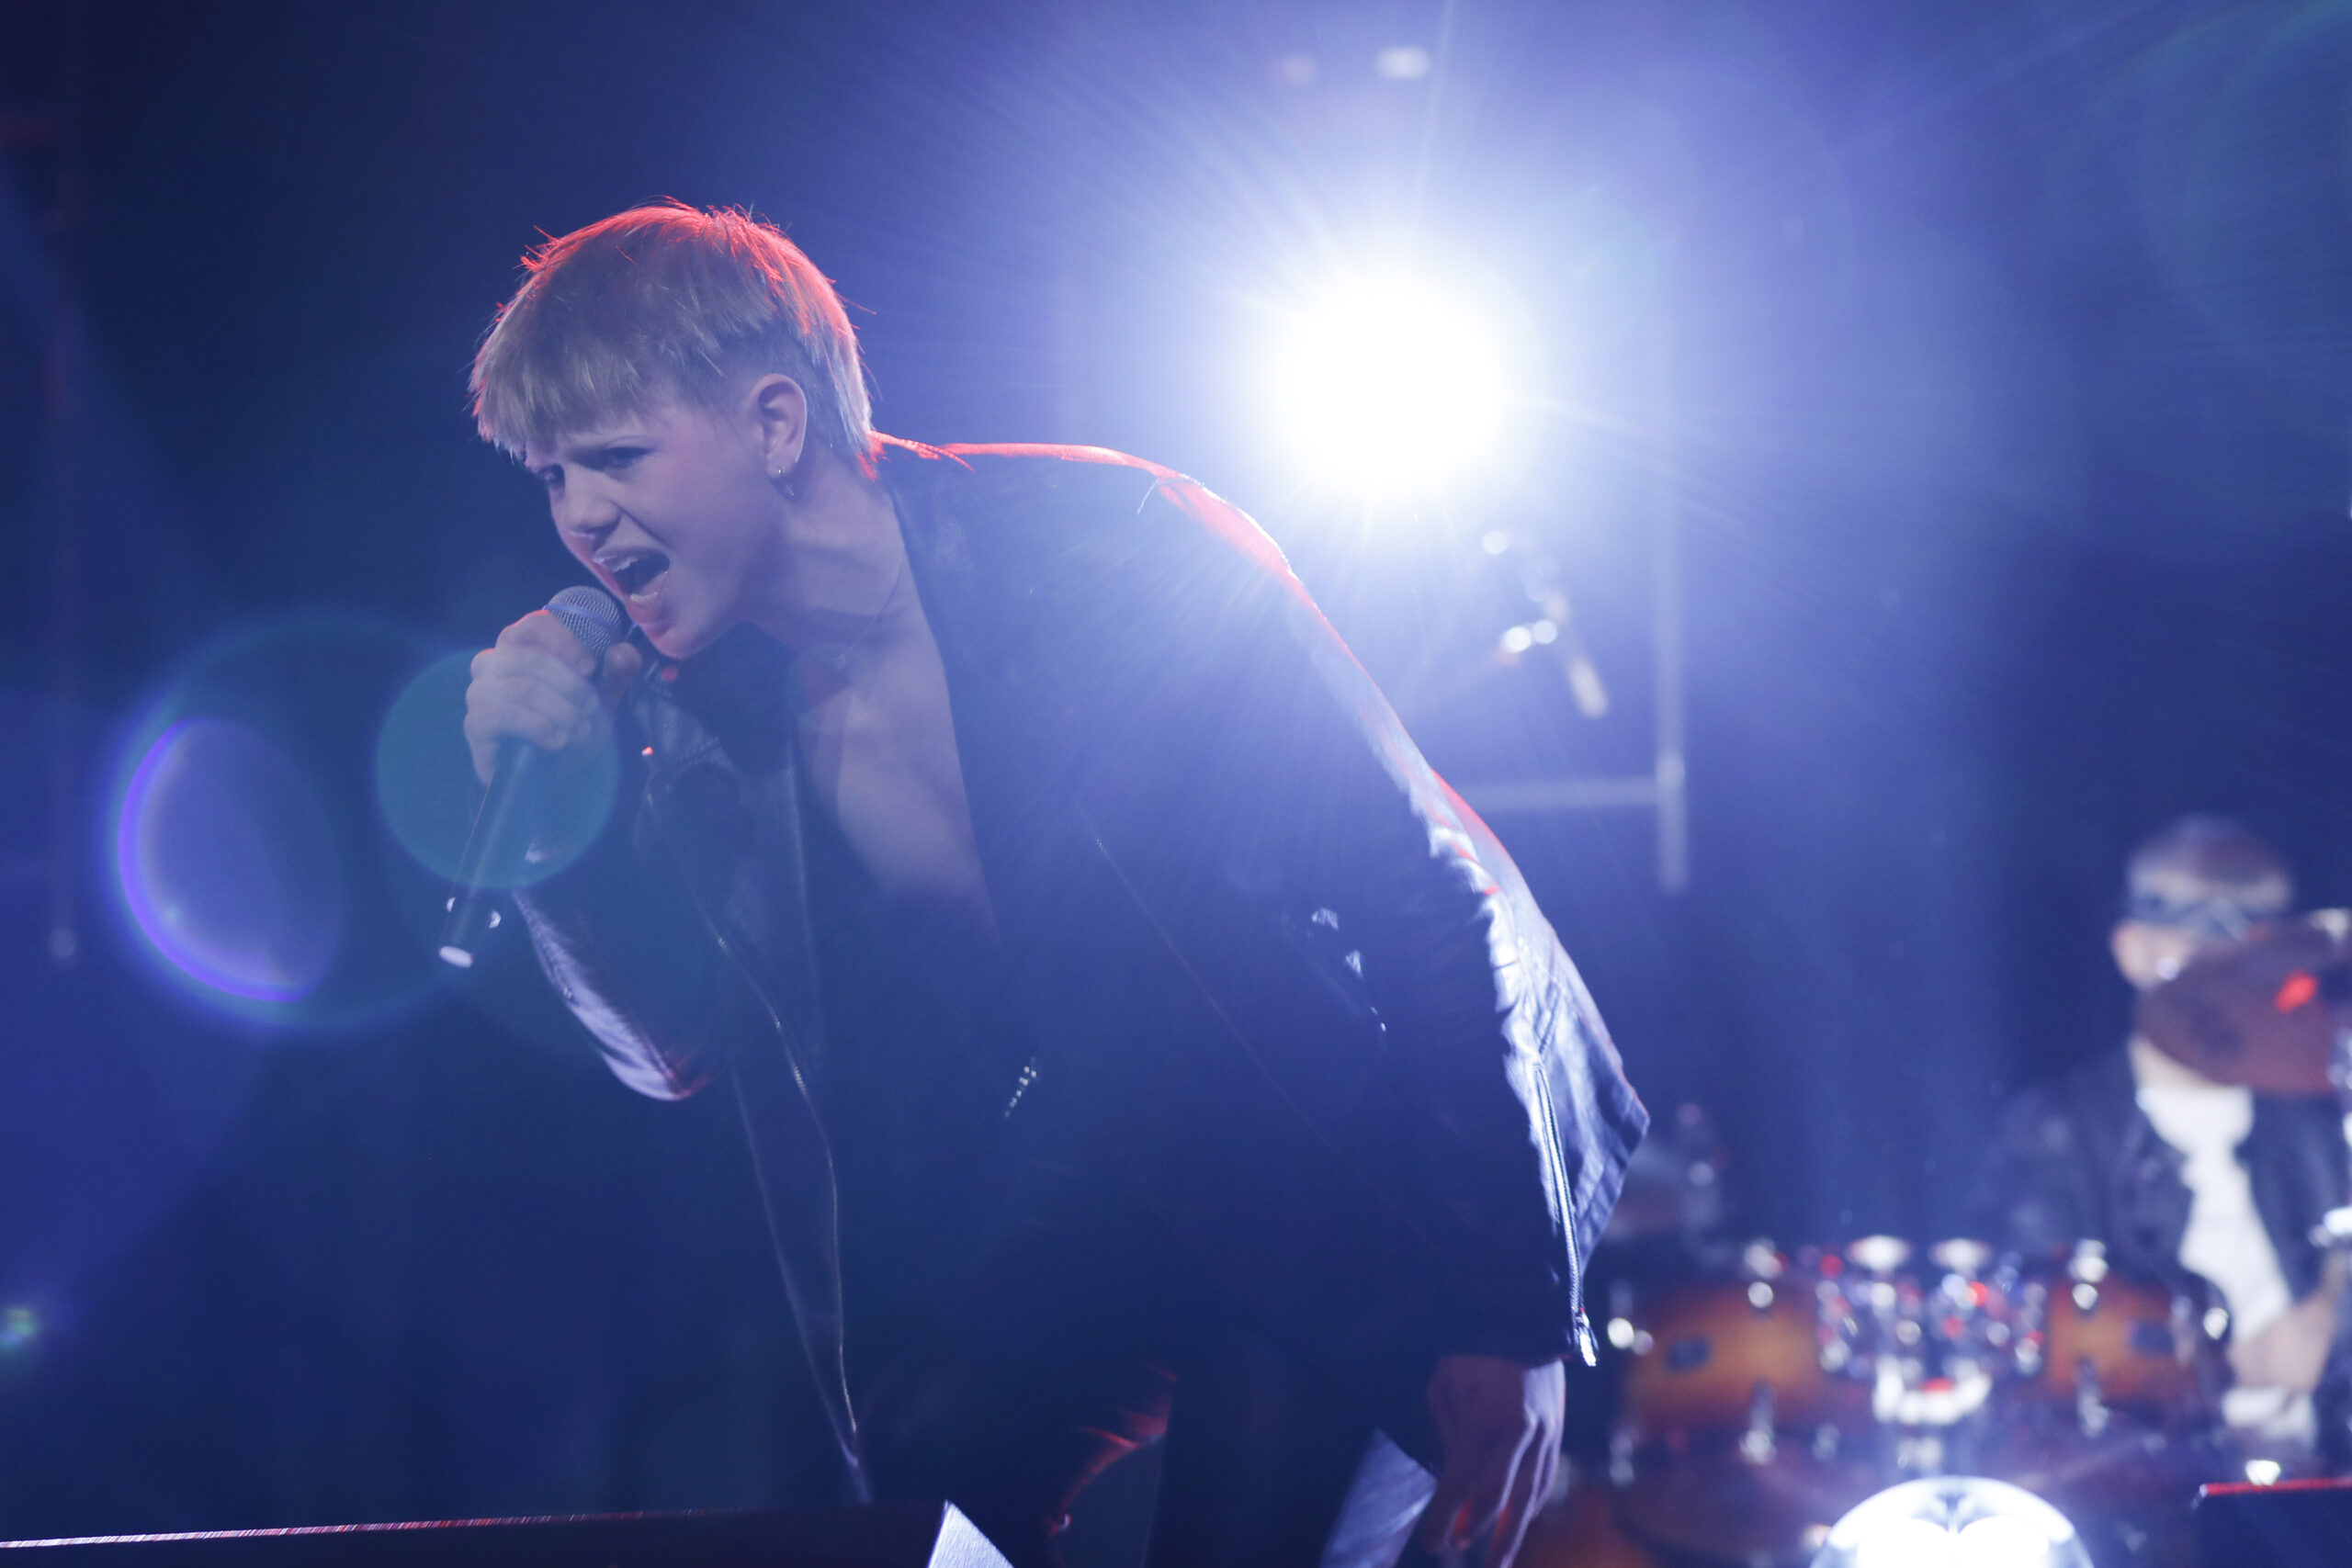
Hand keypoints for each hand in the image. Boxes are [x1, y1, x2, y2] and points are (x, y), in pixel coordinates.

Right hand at [462, 609, 644, 785]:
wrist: (552, 774)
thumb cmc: (571, 726)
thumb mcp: (601, 699)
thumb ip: (616, 673)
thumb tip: (624, 652)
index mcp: (521, 646)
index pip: (534, 625)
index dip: (563, 641)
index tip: (590, 666)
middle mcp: (492, 663)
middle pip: (528, 657)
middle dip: (569, 684)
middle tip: (591, 707)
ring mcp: (480, 693)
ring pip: (520, 688)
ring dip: (559, 710)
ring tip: (580, 730)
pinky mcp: (475, 724)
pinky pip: (502, 716)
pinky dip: (538, 727)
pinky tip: (558, 741)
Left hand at [1419, 1354, 1562, 1567]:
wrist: (1527, 1317)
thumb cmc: (1473, 1349)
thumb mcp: (1445, 1386)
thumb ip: (1448, 1434)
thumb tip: (1451, 1476)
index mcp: (1484, 1421)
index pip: (1460, 1484)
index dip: (1443, 1518)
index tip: (1430, 1543)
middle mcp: (1519, 1434)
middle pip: (1496, 1500)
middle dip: (1472, 1530)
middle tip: (1452, 1549)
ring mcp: (1544, 1435)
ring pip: (1528, 1498)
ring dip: (1509, 1533)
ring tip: (1493, 1560)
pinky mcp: (1558, 1432)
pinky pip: (1544, 1480)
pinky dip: (1530, 1507)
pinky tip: (1517, 1523)